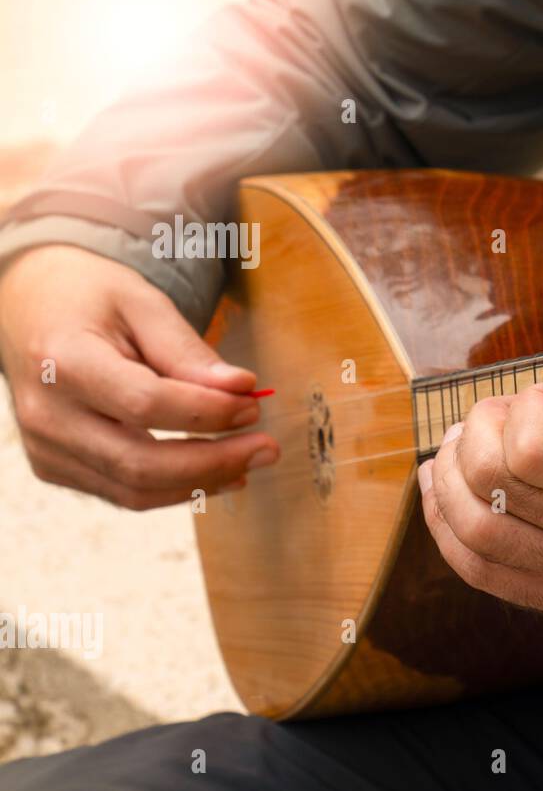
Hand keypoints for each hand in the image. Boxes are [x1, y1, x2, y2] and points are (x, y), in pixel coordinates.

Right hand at [0, 245, 279, 508]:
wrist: (29, 306)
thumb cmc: (88, 298)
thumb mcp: (141, 303)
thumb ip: (188, 351)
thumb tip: (242, 390)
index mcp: (63, 361)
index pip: (146, 404)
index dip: (208, 412)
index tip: (253, 405)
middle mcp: (47, 414)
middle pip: (140, 464)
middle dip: (214, 463)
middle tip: (266, 449)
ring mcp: (46, 447)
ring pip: (134, 491)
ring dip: (201, 483)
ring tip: (248, 460)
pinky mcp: (54, 466)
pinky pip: (123, 492)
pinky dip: (175, 487)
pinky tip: (213, 470)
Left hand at [419, 247, 542, 628]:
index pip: (536, 449)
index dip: (531, 406)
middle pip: (494, 483)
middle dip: (482, 430)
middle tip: (513, 413)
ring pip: (475, 530)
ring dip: (452, 476)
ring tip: (467, 444)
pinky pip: (482, 571)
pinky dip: (450, 526)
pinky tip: (451, 489)